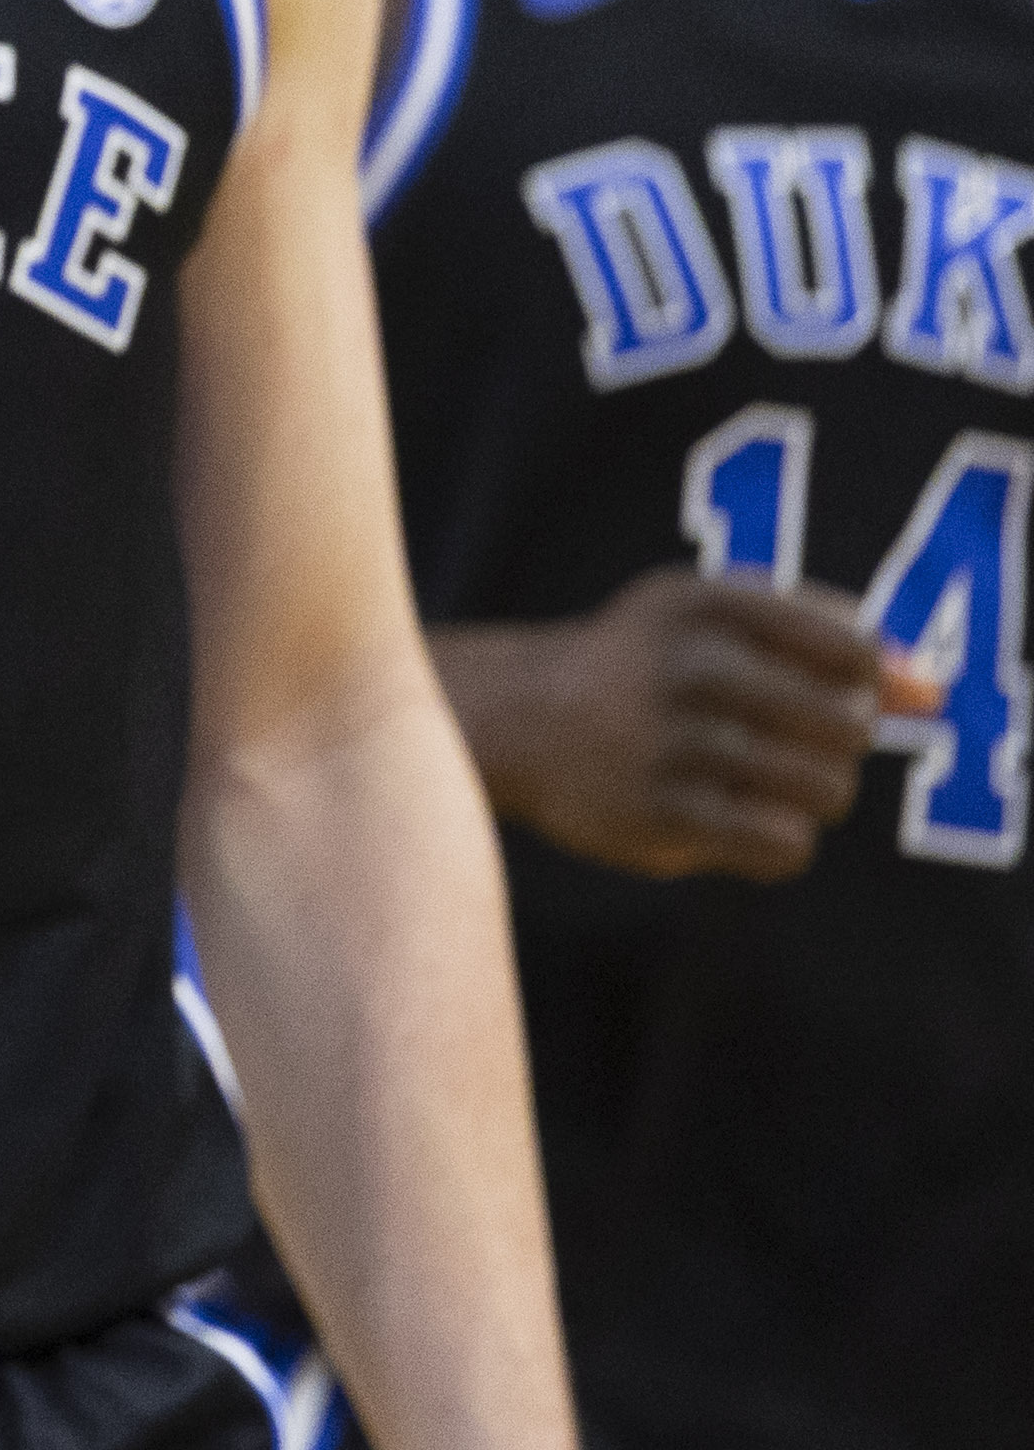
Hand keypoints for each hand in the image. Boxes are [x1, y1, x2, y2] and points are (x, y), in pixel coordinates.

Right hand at [442, 574, 929, 880]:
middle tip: (780, 739)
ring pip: (829, 791)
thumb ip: (827, 637)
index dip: (861, 684)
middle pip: (851, 727)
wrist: (517, 717)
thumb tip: (932, 692)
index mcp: (705, 603)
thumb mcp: (719, 618)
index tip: (820, 691)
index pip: (854, 652)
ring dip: (810, 794)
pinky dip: (778, 839)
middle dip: (834, 743)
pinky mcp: (659, 816)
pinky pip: (788, 846)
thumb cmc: (646, 663)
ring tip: (759, 780)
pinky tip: (736, 816)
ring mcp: (670, 745)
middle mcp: (687, 667)